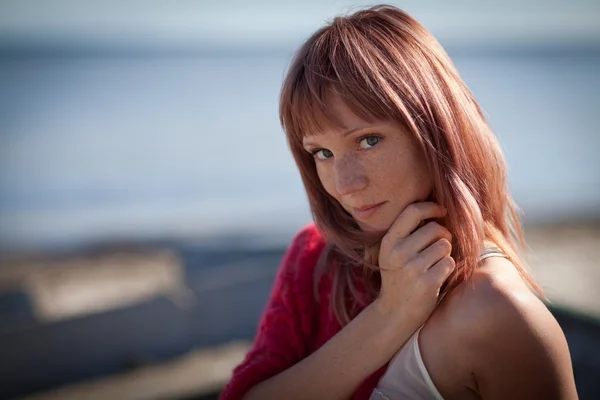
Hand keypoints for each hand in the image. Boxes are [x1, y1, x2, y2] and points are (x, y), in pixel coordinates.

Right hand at [374, 202, 453, 328]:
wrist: (394, 312)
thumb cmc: (399, 277)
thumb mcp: (393, 253)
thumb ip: (407, 233)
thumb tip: (435, 208)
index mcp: (389, 241)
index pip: (413, 211)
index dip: (431, 207)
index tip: (441, 211)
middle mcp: (398, 252)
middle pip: (435, 229)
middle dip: (443, 235)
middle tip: (439, 246)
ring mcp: (412, 268)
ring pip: (444, 245)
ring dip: (445, 253)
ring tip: (435, 263)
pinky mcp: (427, 282)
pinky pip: (449, 262)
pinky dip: (448, 267)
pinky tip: (438, 275)